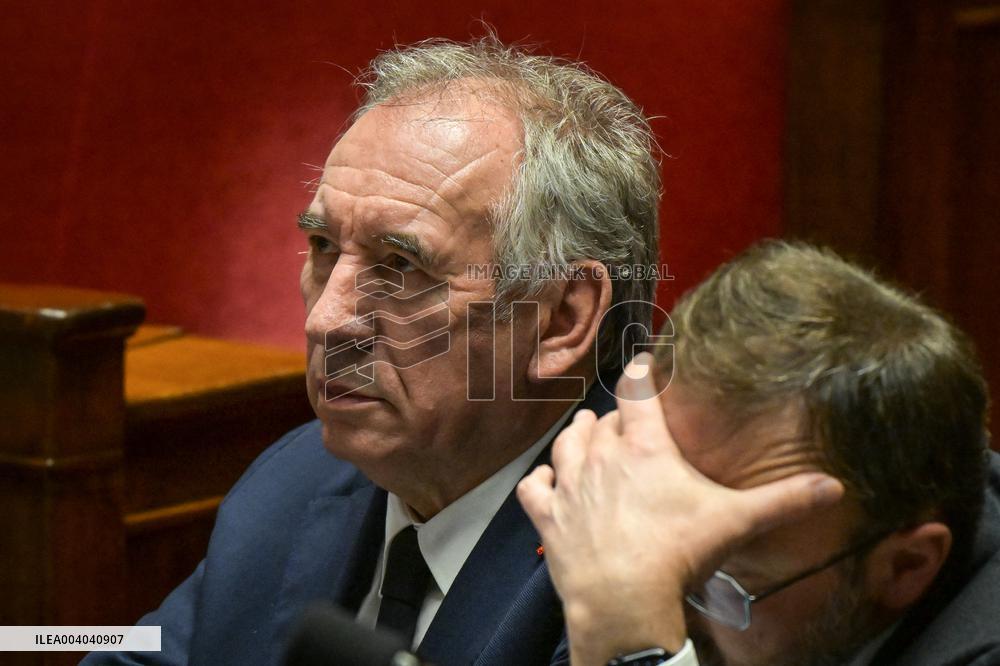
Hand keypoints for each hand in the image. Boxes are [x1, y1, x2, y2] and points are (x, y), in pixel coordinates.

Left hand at [517, 353, 844, 665]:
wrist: (623, 599)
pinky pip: (534, 487)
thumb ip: (784, 501)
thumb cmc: (678, 555)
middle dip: (614, 420)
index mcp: (644, 448)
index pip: (636, 391)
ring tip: (586, 437)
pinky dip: (540, 482)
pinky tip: (547, 483)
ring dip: (576, 439)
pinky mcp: (547, 516)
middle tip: (626, 428)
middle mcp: (601, 456)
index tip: (642, 364)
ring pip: (565, 444)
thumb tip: (834, 486)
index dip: (639, 373)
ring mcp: (569, 485)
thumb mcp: (736, 522)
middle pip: (601, 421)